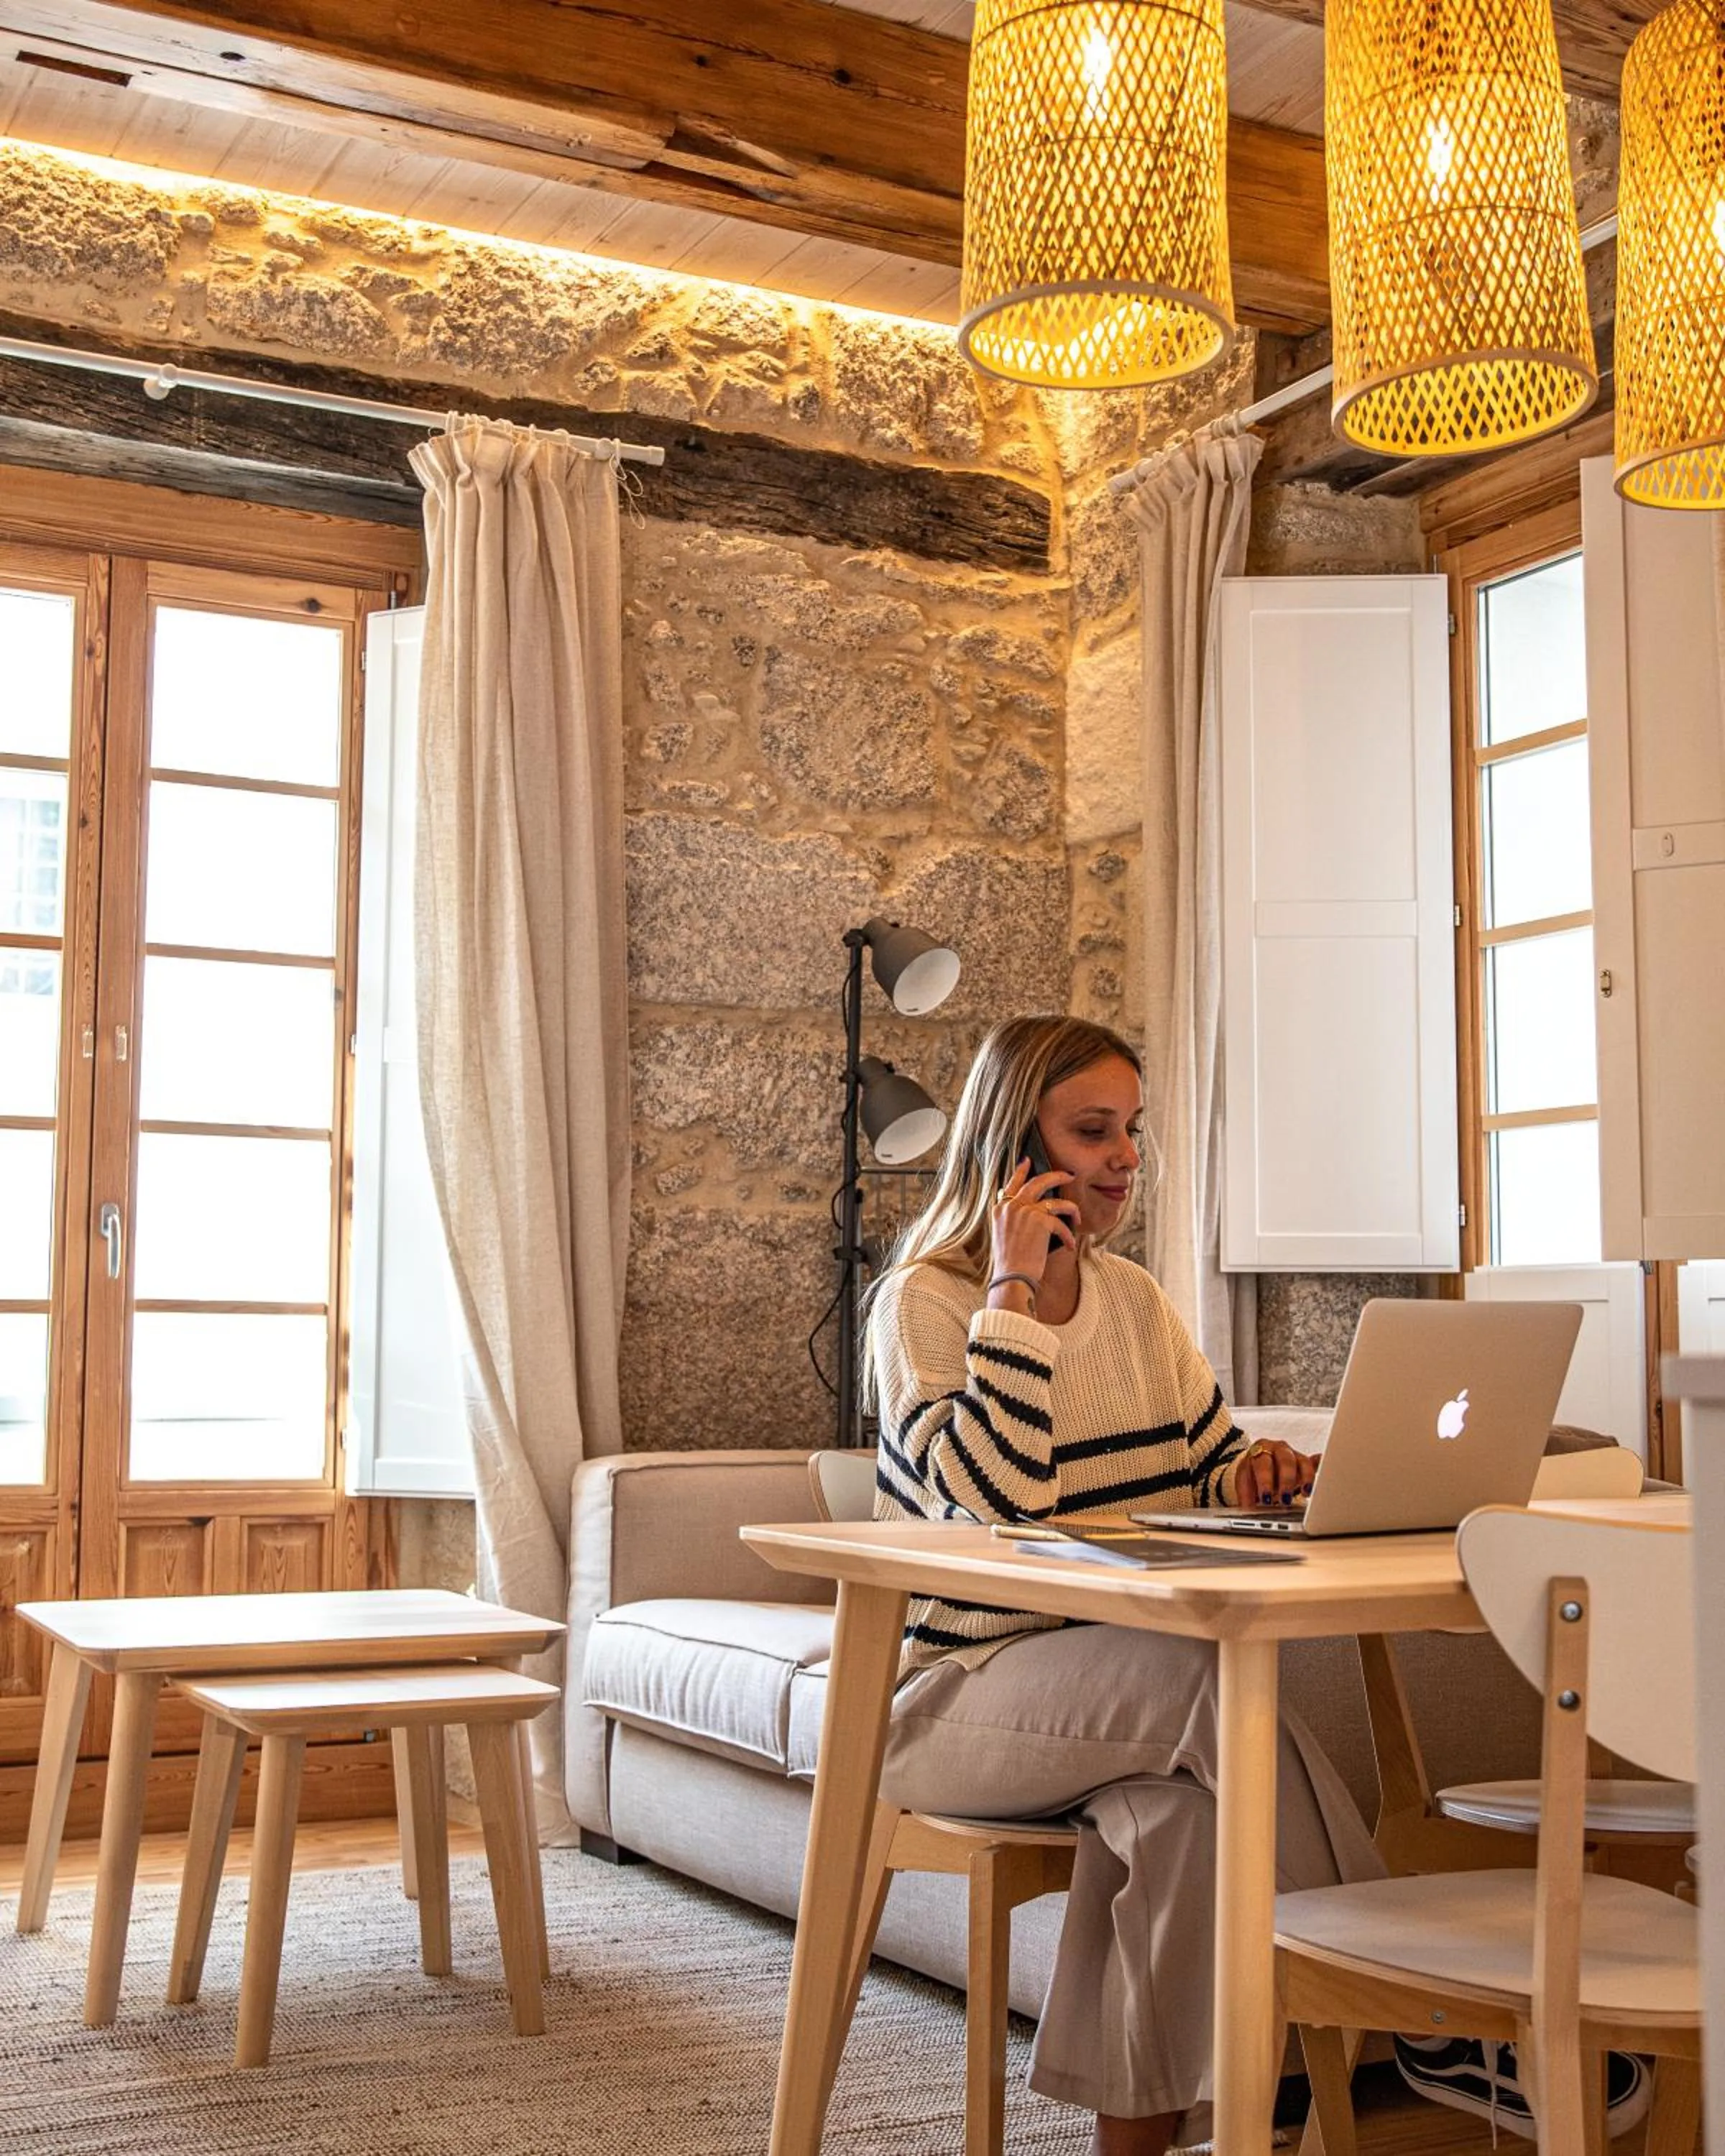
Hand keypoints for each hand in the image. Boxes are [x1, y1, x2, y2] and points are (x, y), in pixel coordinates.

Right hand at [988, 1156, 1080, 1290]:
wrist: (1012, 1277)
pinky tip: (1069, 1245)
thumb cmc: (1010, 1262)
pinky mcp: (1040, 1221)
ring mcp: (1025, 1211)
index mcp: (1000, 1209)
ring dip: (1071, 1208)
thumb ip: (1012, 1217)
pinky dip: (1068, 1235)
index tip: (1028, 1161)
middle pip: (1038, 1182)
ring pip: (1056, 1200)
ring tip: (1077, 1215)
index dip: (1021, 1171)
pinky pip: (1062, 1222)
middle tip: (1069, 1175)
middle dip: (1057, 1176)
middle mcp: (1011, 1206)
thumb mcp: (1004, 1235)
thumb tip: (1031, 1207)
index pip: (1012, 1183)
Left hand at [1226, 1439, 1317, 1507]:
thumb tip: (1248, 1510)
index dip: (1265, 1481)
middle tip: (1285, 1499)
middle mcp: (1278, 1449)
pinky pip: (1314, 1464)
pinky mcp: (1304, 1462)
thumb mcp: (1244, 1481)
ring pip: (1302, 1462)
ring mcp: (1293, 1454)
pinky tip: (1325, 1474)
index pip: (1263, 1464)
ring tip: (1306, 1492)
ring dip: (1305, 1478)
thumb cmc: (1252, 1472)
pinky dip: (1318, 1469)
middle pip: (1285, 1461)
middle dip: (1286, 1481)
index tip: (1265, 1498)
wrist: (1257, 1462)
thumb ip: (1246, 1494)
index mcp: (1259, 1451)